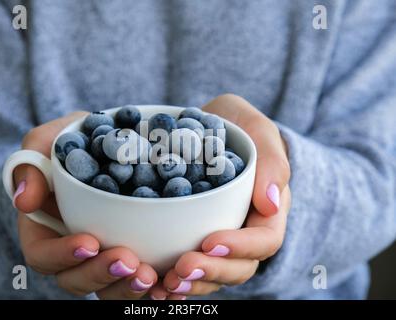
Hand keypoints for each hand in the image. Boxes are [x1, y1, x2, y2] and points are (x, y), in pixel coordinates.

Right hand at [13, 112, 157, 298]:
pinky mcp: (133, 253)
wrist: (118, 140)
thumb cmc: (76, 141)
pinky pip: (137, 281)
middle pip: (76, 279)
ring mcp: (102, 255)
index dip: (62, 256)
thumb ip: (31, 164)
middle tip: (129, 262)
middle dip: (101, 275)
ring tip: (151, 276)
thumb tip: (23, 200)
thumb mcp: (49, 142)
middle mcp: (72, 249)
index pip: (42, 255)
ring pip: (108, 288)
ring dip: (127, 288)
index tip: (90, 242)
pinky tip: (171, 283)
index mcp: (45, 228)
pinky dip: (153, 287)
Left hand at [149, 94, 290, 298]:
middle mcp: (245, 231)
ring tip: (164, 283)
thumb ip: (272, 160)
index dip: (240, 248)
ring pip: (214, 275)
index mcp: (267, 210)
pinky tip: (151, 284)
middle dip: (212, 272)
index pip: (264, 240)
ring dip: (191, 284)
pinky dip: (171, 280)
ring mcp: (220, 238)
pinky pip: (189, 268)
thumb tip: (272, 202)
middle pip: (239, 267)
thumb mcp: (256, 129)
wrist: (206, 127)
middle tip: (181, 269)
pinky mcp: (193, 239)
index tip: (210, 240)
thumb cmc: (236, 125)